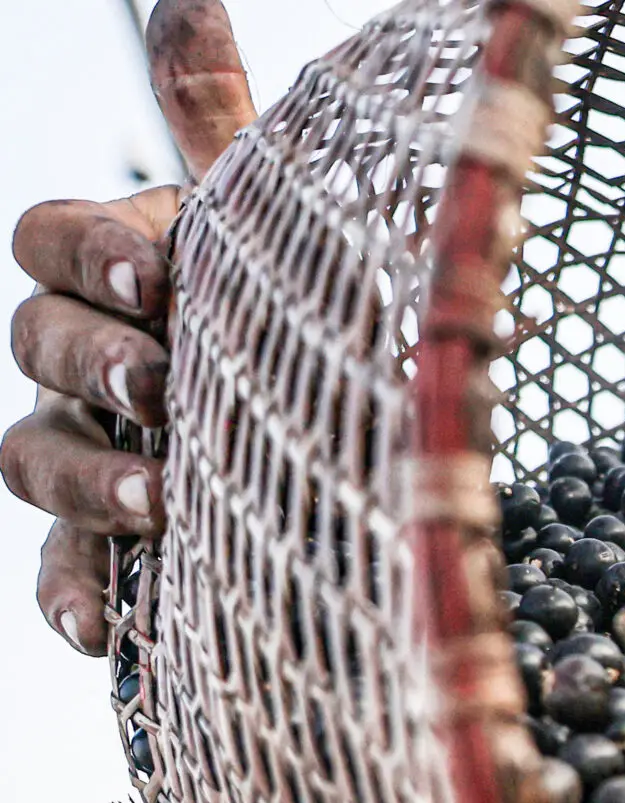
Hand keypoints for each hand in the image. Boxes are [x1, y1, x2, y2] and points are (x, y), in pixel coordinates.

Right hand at [1, 0, 254, 654]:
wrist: (362, 450)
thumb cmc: (305, 319)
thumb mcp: (275, 225)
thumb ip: (215, 120)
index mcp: (119, 273)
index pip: (47, 240)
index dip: (91, 253)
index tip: (162, 276)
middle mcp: (87, 362)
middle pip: (31, 345)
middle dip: (91, 362)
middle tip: (164, 386)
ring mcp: (92, 455)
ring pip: (32, 457)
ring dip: (89, 477)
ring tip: (164, 502)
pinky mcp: (115, 554)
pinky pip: (62, 579)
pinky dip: (74, 600)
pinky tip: (102, 631)